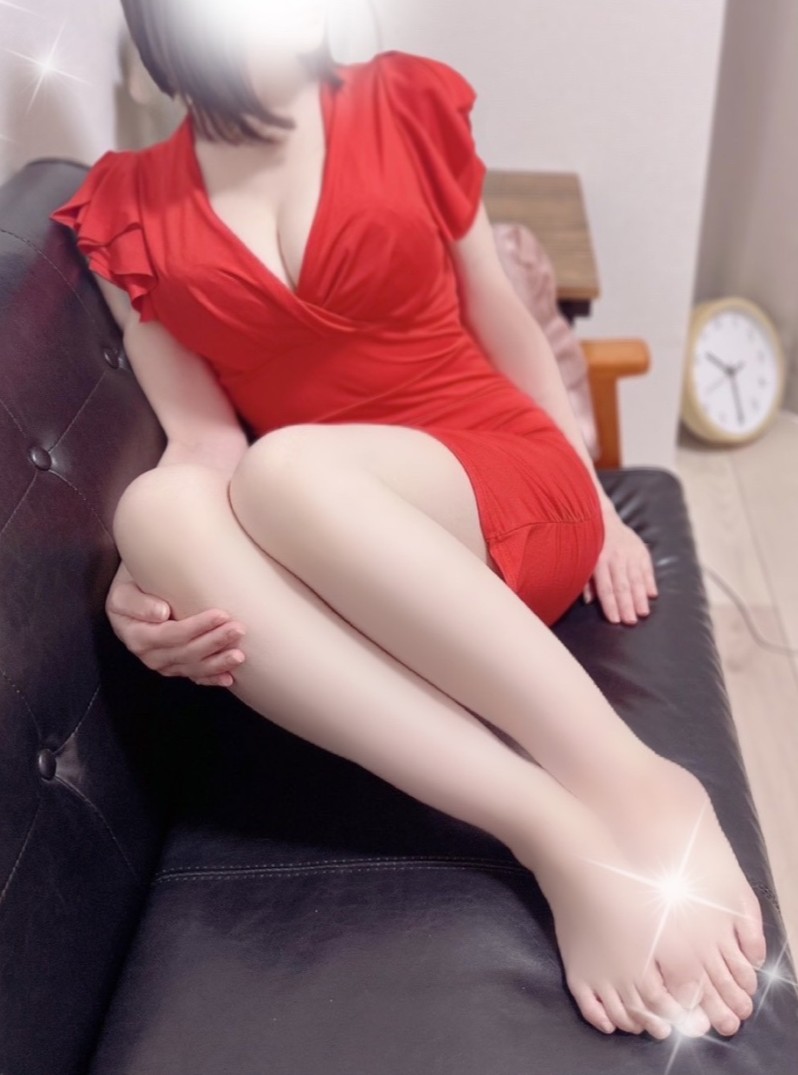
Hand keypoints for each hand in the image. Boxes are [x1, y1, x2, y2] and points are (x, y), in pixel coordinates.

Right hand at [105, 575, 246, 685]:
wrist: (129, 597)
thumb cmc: (129, 589)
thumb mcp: (123, 591)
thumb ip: (137, 602)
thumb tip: (161, 613)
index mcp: (137, 636)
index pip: (172, 634)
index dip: (198, 627)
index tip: (221, 615)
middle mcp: (150, 655)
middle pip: (187, 652)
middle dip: (215, 642)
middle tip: (238, 630)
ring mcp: (163, 664)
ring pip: (193, 668)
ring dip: (218, 663)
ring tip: (239, 655)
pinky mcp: (174, 667)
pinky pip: (194, 676)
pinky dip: (212, 678)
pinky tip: (229, 678)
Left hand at [582, 505, 658, 624]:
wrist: (602, 517)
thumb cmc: (589, 543)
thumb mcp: (582, 559)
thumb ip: (585, 580)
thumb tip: (589, 601)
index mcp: (598, 561)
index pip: (606, 587)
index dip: (610, 605)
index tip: (615, 620)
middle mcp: (615, 557)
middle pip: (622, 585)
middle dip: (627, 605)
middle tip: (631, 622)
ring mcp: (630, 552)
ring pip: (637, 578)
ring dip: (640, 597)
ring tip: (643, 613)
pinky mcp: (641, 549)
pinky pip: (647, 567)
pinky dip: (650, 581)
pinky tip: (652, 595)